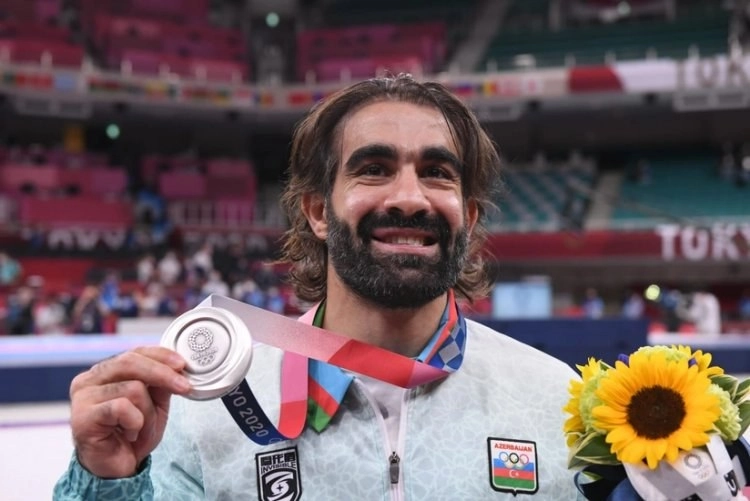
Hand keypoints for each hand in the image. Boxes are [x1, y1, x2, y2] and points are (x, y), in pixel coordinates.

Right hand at [69, 347, 191, 478]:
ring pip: (132, 388)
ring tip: (140, 427)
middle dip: (163, 374)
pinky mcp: (82, 416)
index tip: (182, 364)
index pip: (134, 352)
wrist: (117, 469)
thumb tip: (177, 365)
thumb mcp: (155, 403)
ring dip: (147, 412)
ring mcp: (83, 397)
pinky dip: (135, 422)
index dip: (160, 355)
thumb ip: (161, 383)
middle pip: (130, 362)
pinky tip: (128, 433)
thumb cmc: (132, 433)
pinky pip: (122, 408)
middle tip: (184, 387)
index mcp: (105, 372)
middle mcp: (89, 380)